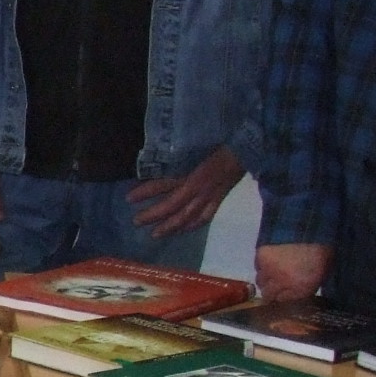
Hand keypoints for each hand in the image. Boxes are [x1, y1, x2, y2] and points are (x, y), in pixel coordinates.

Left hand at [127, 145, 243, 239]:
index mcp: (190, 173)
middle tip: (136, 222)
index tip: (128, 198)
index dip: (145, 192)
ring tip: (155, 234)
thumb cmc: (219, 142)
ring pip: (187, 217)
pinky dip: (194, 225)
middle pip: (171, 206)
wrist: (246, 147)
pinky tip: (184, 230)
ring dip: (170, 227)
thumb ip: (176, 158)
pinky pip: (206, 216)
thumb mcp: (194, 147)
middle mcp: (198, 188)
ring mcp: (210, 196)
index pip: (162, 184)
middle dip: (153, 215)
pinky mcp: (220, 199)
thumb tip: (154, 161)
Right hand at [252, 243, 330, 302]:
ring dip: (267, 280)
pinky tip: (271, 262)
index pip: (284, 303)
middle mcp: (282, 283)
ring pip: (261, 282)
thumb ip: (309, 285)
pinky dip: (263, 267)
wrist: (309, 225)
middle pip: (268, 295)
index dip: (284, 300)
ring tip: (275, 274)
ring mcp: (269, 270)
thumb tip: (299, 291)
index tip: (287, 297)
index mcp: (301, 287)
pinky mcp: (260, 257)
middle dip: (273, 293)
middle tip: (279, 288)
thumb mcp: (322, 271)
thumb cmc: (322, 249)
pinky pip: (258, 267)